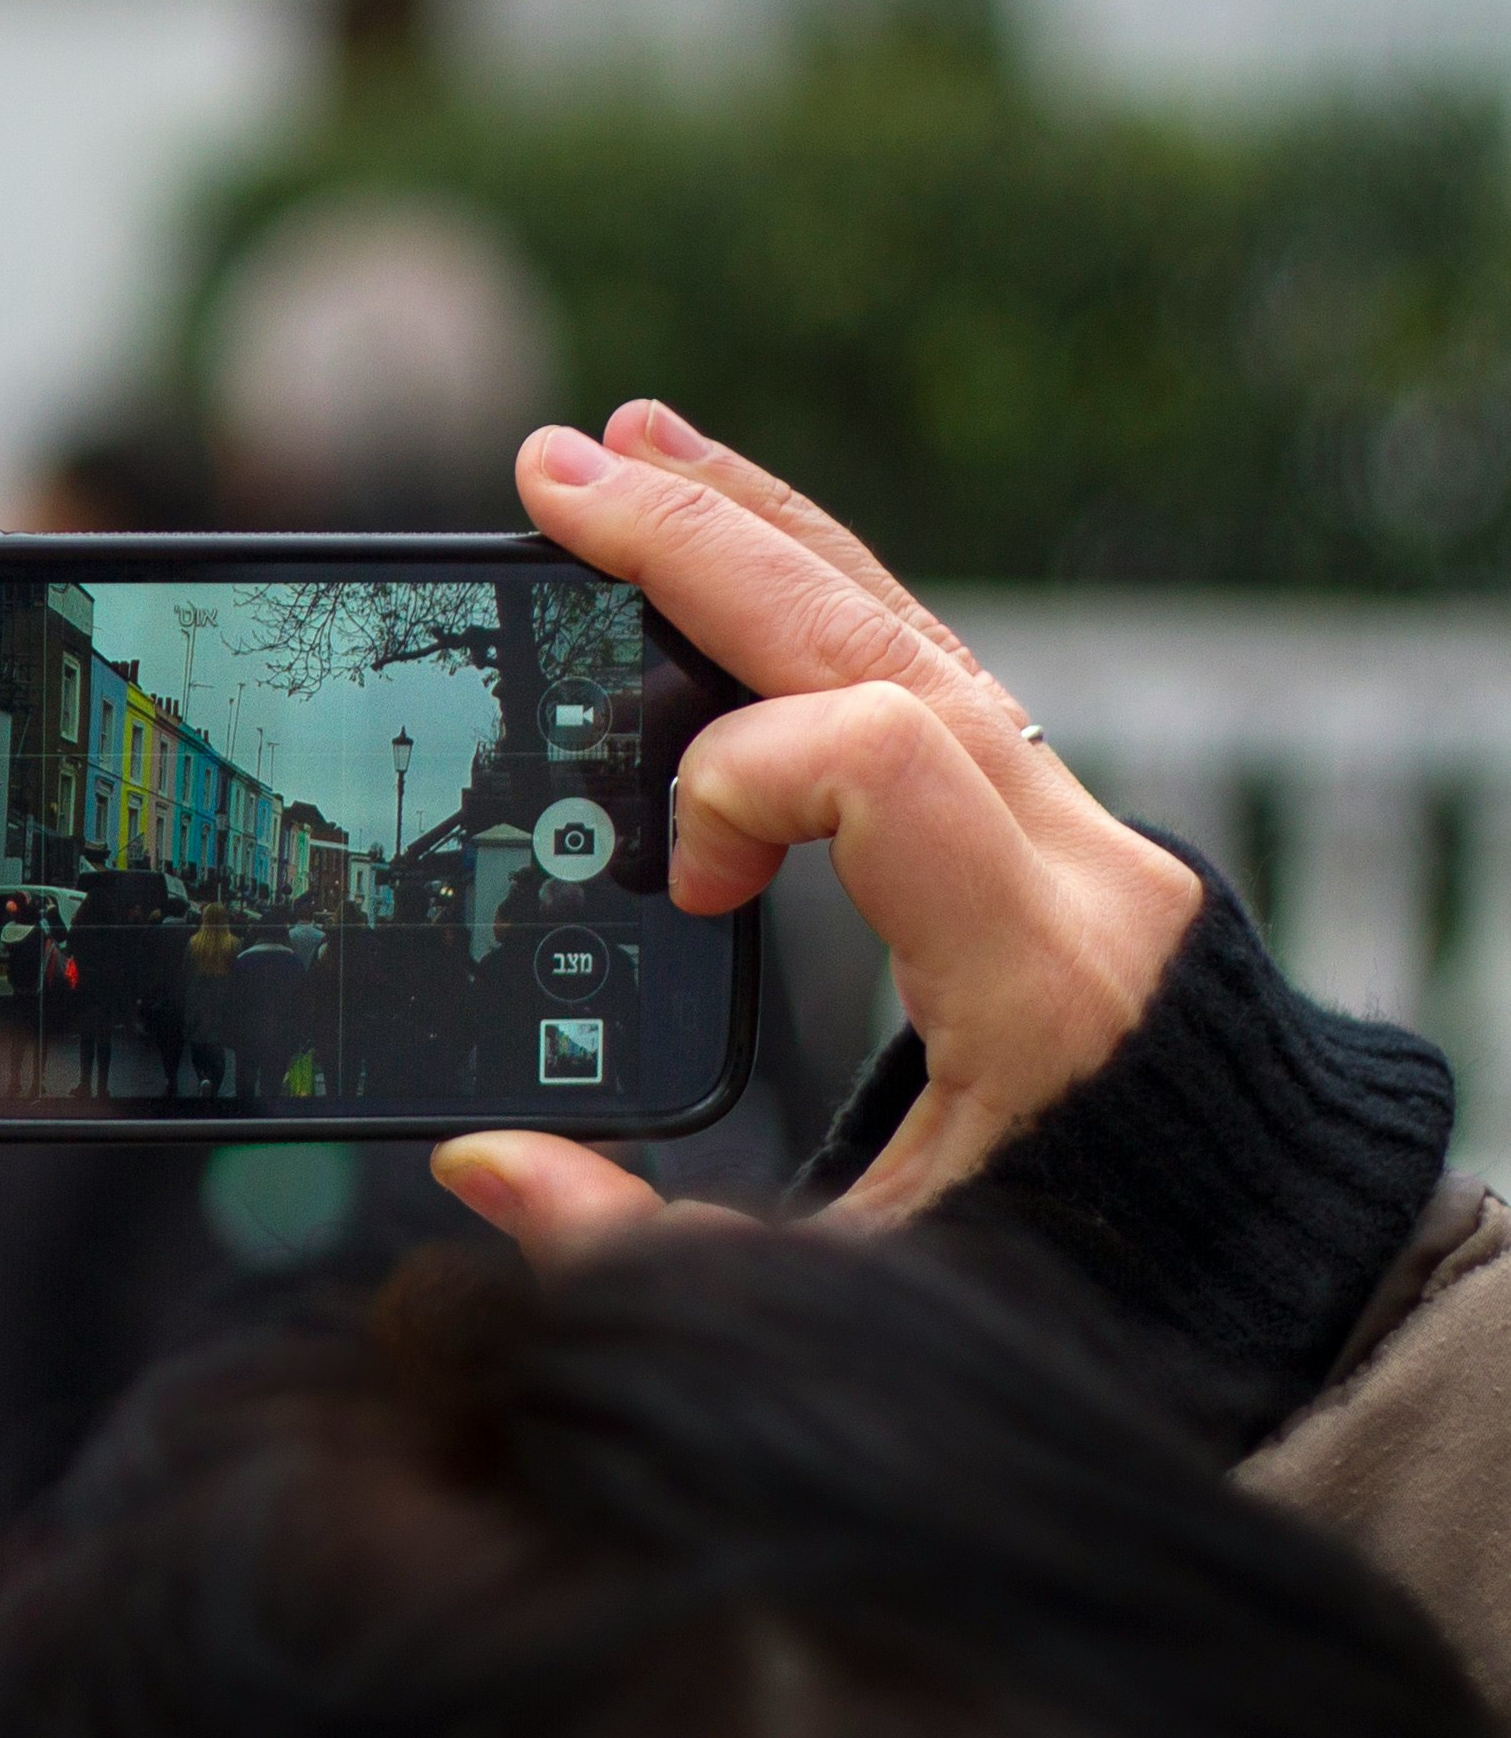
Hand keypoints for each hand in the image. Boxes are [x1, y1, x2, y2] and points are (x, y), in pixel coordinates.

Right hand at [435, 398, 1203, 1263]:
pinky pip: (933, 665)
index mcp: (1044, 976)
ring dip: (755, 534)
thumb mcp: (857, 1286)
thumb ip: (654, 1241)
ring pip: (914, 625)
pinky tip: (723, 536)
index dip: (734, 784)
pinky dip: (816, 591)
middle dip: (706, 552)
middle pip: (883, 643)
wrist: (1256, 1263)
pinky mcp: (1054, 821)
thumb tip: (481, 1164)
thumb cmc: (1062, 1279)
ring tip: (625, 451)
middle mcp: (1083, 870)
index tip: (682, 892)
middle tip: (554, 479)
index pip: (881, 757)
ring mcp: (1082, 828)